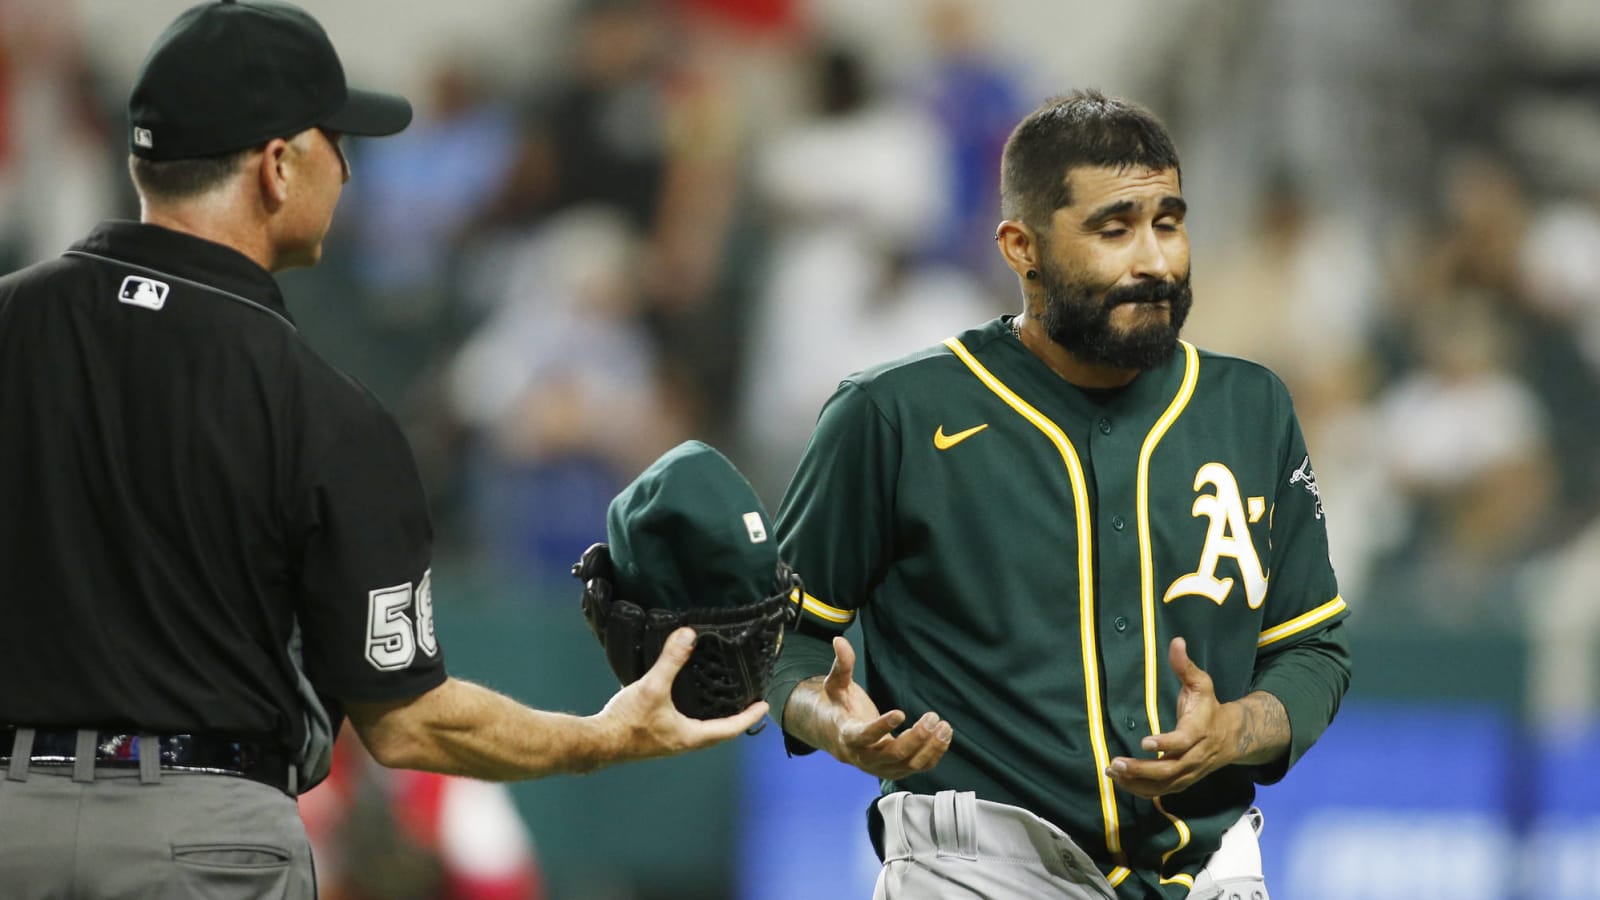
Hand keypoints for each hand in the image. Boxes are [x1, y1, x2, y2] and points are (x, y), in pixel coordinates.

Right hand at [598, 627, 767, 760]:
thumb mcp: (653, 686)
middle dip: (734, 719)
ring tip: (720, 702)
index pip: (730, 728)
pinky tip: (683, 703)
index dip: (749, 717)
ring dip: (713, 719)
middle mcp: (683, 743)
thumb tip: (688, 635)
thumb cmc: (627, 723)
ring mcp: (669, 742)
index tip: (763, 706)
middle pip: (718, 733)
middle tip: (746, 704)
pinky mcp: (655, 738)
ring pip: (701, 732)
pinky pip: (683, 728)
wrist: (597, 743)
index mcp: (690, 736)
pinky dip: (693, 716)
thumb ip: (671, 660)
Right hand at [813, 636, 951, 779]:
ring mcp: (883, 767)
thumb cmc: (840, 709)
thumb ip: (842, 666)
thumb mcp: (836, 686)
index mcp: (849, 737)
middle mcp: (866, 757)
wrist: (839, 737)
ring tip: (943, 726)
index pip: (865, 736)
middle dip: (916, 737)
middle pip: (894, 754)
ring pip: (910, 764)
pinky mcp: (897, 770)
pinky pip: (919, 767)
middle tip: (932, 717)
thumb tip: (839, 641)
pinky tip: (944, 735)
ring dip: (930, 747)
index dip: (882, 727)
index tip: (901, 713)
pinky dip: (934, 753)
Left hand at [1106, 637, 1234, 798]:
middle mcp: (1196, 755)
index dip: (1166, 743)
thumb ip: (1185, 665)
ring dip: (1137, 782)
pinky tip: (1120, 781)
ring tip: (1112, 772)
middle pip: (1170, 769)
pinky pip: (1162, 791)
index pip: (1184, 740)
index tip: (1145, 742)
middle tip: (1116, 762)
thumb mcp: (1201, 683)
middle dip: (1142, 769)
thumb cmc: (1209, 706)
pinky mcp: (1184, 781)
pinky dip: (1141, 790)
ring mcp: (1190, 772)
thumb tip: (1176, 641)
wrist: (1231, 736)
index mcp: (1200, 730)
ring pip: (1165, 784)